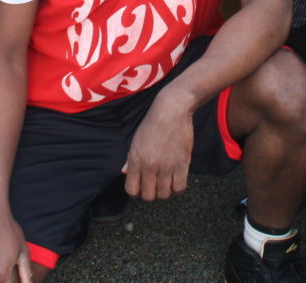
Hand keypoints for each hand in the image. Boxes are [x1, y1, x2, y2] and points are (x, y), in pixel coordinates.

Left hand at [123, 85, 193, 200]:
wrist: (171, 110)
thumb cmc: (152, 124)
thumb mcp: (136, 140)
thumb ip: (130, 159)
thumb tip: (124, 172)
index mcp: (135, 159)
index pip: (131, 190)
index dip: (137, 192)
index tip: (143, 187)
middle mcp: (149, 166)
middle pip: (148, 196)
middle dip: (152, 193)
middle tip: (157, 184)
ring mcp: (165, 166)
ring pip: (164, 195)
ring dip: (166, 190)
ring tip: (168, 181)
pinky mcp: (182, 164)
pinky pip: (180, 188)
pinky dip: (179, 187)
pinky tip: (178, 179)